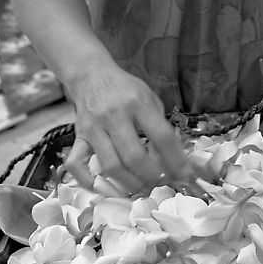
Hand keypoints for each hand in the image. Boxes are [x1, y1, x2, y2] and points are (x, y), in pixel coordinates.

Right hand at [64, 64, 188, 192]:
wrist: (91, 75)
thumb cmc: (126, 90)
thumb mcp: (151, 100)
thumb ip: (161, 127)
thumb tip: (173, 160)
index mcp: (138, 104)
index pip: (161, 137)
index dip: (176, 160)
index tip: (185, 175)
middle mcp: (114, 116)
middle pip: (134, 156)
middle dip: (152, 177)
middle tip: (162, 184)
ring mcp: (93, 128)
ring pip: (110, 165)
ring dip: (129, 183)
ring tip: (142, 188)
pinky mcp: (78, 137)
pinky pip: (77, 164)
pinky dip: (89, 181)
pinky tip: (105, 188)